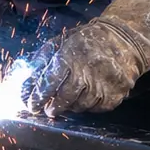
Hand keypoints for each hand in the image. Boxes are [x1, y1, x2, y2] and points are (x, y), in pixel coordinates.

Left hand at [25, 21, 141, 114]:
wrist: (123, 41)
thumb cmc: (86, 42)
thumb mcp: (61, 42)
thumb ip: (42, 60)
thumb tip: (26, 81)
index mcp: (69, 57)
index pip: (48, 83)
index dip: (37, 97)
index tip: (30, 105)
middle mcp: (86, 73)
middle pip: (63, 100)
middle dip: (51, 107)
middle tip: (47, 109)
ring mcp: (102, 86)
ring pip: (79, 107)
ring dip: (69, 106)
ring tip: (67, 100)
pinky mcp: (115, 95)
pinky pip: (95, 109)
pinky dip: (87, 106)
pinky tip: (85, 96)